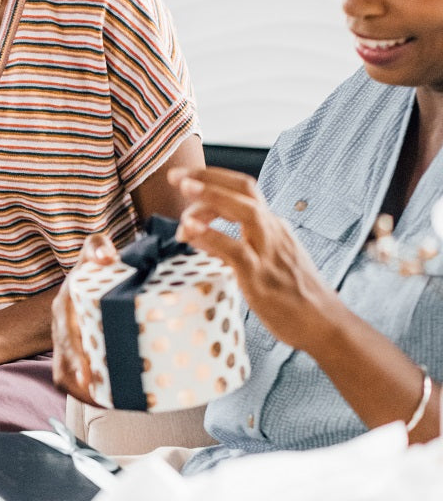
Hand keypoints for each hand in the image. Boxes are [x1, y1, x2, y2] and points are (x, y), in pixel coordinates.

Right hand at [51, 233, 118, 404]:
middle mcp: (63, 329)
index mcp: (65, 307)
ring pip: (68, 378)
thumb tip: (107, 258)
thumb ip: (96, 247)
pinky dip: (93, 394)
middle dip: (79, 386)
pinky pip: (78, 382)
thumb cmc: (95, 266)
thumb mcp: (94, 251)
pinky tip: (115, 401)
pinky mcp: (78, 355)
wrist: (91, 276)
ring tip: (112, 404)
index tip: (84, 376)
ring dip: (86, 395)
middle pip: (63, 366)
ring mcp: (68, 345)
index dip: (72, 358)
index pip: (64, 335)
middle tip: (103, 400)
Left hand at [169, 166, 335, 351]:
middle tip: (176, 175)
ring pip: (246, 211)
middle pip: (244, 190)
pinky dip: (211, 235)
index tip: (185, 177)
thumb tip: (196, 233)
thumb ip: (228, 245)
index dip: (213, 178)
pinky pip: (235, 249)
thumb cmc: (291, 296)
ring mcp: (269, 252)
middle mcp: (273, 232)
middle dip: (209, 177)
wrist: (324, 325)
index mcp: (273, 226)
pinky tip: (190, 229)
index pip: (243, 190)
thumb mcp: (260, 261)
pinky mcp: (261, 276)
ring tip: (184, 188)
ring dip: (213, 196)